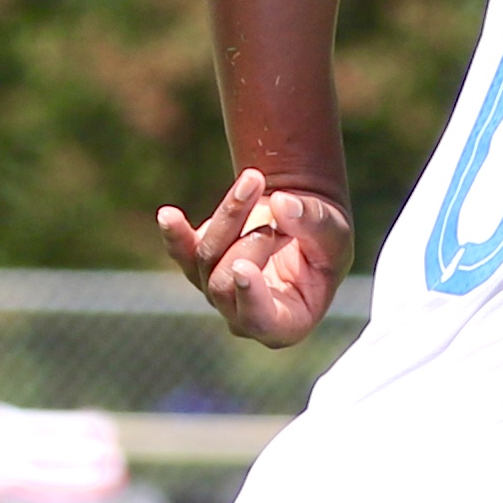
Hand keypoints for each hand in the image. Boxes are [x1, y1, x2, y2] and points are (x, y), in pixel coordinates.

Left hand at [156, 166, 354, 348]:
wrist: (298, 224)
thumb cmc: (323, 242)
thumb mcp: (334, 234)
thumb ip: (314, 223)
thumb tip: (282, 205)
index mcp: (286, 323)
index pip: (260, 320)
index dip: (250, 297)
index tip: (243, 268)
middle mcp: (244, 315)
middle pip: (226, 283)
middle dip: (251, 239)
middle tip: (279, 206)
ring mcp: (217, 291)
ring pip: (206, 257)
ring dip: (231, 213)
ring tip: (254, 179)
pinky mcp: (198, 264)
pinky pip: (181, 250)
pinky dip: (175, 232)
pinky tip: (168, 215)